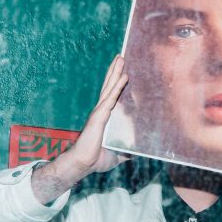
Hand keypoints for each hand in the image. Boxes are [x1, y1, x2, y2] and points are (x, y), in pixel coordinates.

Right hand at [31, 56, 128, 204]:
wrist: (83, 164)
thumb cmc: (97, 159)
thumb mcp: (117, 154)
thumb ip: (127, 152)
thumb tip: (138, 153)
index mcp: (104, 118)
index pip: (111, 97)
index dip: (116, 84)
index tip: (122, 71)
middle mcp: (101, 112)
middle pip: (109, 87)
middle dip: (114, 71)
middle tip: (121, 57)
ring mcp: (99, 112)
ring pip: (109, 88)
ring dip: (115, 72)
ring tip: (121, 58)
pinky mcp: (99, 116)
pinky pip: (110, 99)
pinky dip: (117, 87)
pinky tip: (124, 77)